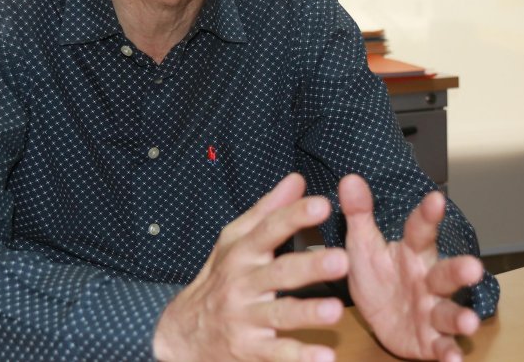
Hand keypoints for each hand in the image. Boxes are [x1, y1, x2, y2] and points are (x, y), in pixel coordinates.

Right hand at [153, 173, 347, 361]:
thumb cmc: (219, 280)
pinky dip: (300, 358)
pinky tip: (325, 358)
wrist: (182, 333)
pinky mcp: (249, 350)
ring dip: (307, 313)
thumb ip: (268, 211)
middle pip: (278, 273)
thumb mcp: (235, 242)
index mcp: (242, 254)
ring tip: (336, 310)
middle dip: (309, 266)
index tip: (322, 204)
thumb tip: (297, 180)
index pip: (268, 231)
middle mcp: (242, 285)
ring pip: (278, 314)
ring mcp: (244, 319)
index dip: (294, 217)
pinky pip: (277, 354)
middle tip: (341, 259)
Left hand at [340, 174, 482, 361]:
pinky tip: (453, 359)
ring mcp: (432, 311)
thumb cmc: (377, 275)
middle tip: (472, 267)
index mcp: (412, 253)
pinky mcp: (429, 340)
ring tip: (468, 322)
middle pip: (447, 274)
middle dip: (460, 272)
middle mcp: (428, 281)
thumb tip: (349, 178)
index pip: (421, 230)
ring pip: (449, 312)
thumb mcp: (362, 245)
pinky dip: (448, 353)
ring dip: (460, 317)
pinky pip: (441, 346)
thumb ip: (359, 214)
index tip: (436, 198)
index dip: (428, 215)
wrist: (376, 316)